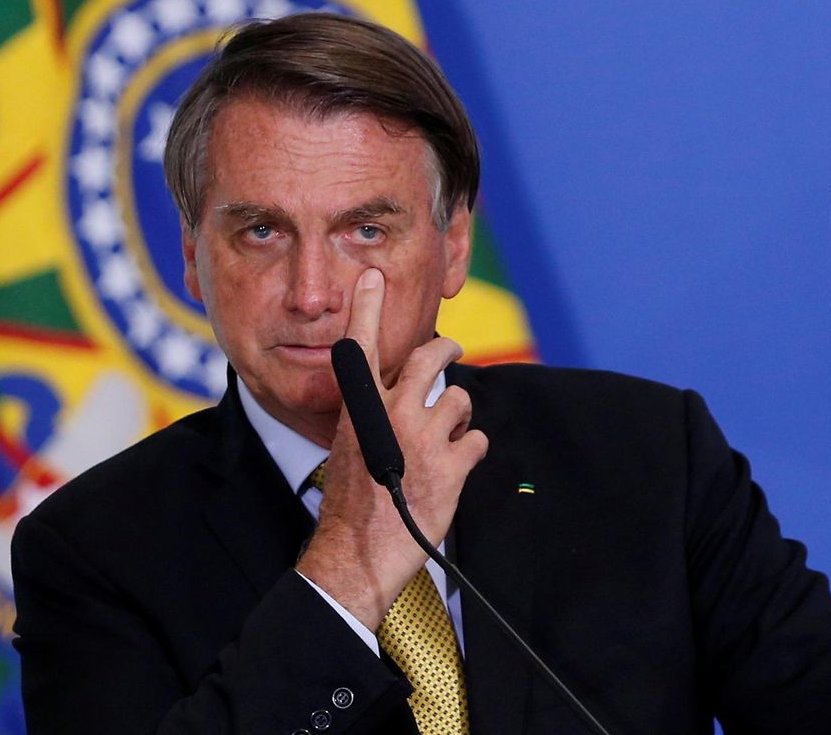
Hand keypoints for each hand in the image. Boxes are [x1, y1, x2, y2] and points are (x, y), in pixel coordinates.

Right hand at [296, 268, 488, 629]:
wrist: (356, 552)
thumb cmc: (353, 501)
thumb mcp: (353, 445)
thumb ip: (375, 413)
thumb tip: (406, 391)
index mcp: (360, 406)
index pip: (363, 345)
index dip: (368, 308)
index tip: (373, 278)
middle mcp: (391, 412)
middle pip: (433, 356)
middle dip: (447, 349)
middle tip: (450, 352)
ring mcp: (422, 437)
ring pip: (459, 399)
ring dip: (457, 418)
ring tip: (442, 441)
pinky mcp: (450, 465)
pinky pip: (477, 440)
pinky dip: (469, 452)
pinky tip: (453, 468)